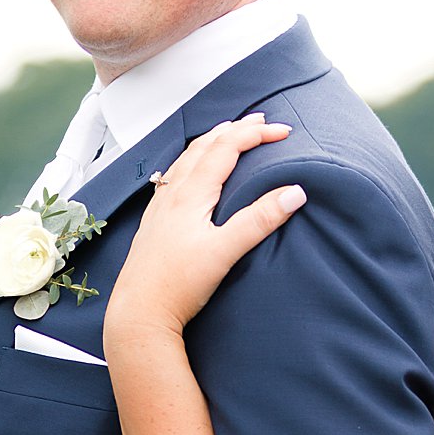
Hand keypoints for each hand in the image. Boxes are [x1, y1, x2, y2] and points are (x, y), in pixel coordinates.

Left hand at [107, 115, 305, 341]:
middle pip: (205, 146)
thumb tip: (294, 192)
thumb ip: (259, 221)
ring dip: (212, 141)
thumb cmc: (178, 285)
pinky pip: (175, 176)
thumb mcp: (225, 252)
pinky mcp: (155, 222)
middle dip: (234, 129)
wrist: (139, 312)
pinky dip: (192, 161)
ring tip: (228, 134)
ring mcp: (160, 207)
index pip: (226, 148)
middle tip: (260, 122)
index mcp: (191, 194)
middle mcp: (173, 193)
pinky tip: (192, 172)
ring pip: (187, 158)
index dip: (255, 134)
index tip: (282, 131)